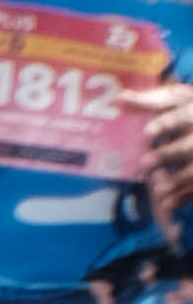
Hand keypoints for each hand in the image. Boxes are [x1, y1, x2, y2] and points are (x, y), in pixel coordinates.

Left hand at [146, 82, 192, 228]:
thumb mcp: (175, 100)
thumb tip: (119, 99)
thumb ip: (149, 101)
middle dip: (166, 155)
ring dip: (176, 181)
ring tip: (157, 190)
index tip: (146, 133)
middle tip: (144, 164)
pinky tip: (167, 204)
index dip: (164, 125)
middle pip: (187, 147)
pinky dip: (183, 197)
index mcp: (192, 112)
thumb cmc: (190, 110)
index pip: (181, 117)